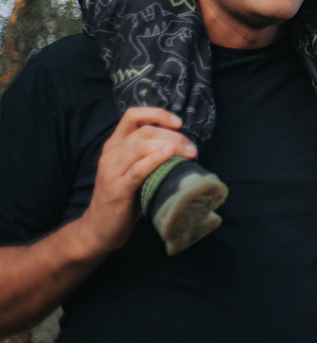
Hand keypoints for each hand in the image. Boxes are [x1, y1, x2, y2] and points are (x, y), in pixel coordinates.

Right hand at [77, 108, 195, 255]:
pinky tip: (169, 155)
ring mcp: (111, 171)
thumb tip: (182, 145)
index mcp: (114, 145)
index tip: (178, 123)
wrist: (99, 229)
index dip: (157, 114)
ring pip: (141, 146)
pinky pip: (137, 169)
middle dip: (173, 135)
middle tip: (192, 148)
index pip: (132, 115)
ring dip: (170, 146)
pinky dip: (155, 159)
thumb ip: (147, 154)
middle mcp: (110, 154)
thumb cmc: (123, 197)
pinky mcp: (117, 189)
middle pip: (145, 131)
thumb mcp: (133, 169)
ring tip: (188, 153)